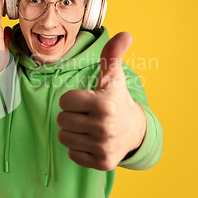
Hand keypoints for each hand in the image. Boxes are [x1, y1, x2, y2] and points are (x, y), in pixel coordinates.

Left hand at [57, 32, 146, 170]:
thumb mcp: (113, 77)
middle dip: (71, 116)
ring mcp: (103, 147)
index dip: (72, 99)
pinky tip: (91, 141)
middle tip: (87, 114)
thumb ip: (112, 54)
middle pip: (62, 120)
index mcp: (104, 104)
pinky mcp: (101, 163)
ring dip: (72, 132)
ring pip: (64, 137)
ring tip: (88, 127)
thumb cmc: (117, 100)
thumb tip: (125, 33)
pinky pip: (71, 154)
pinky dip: (78, 148)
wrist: (135, 131)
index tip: (85, 100)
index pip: (64, 101)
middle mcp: (104, 127)